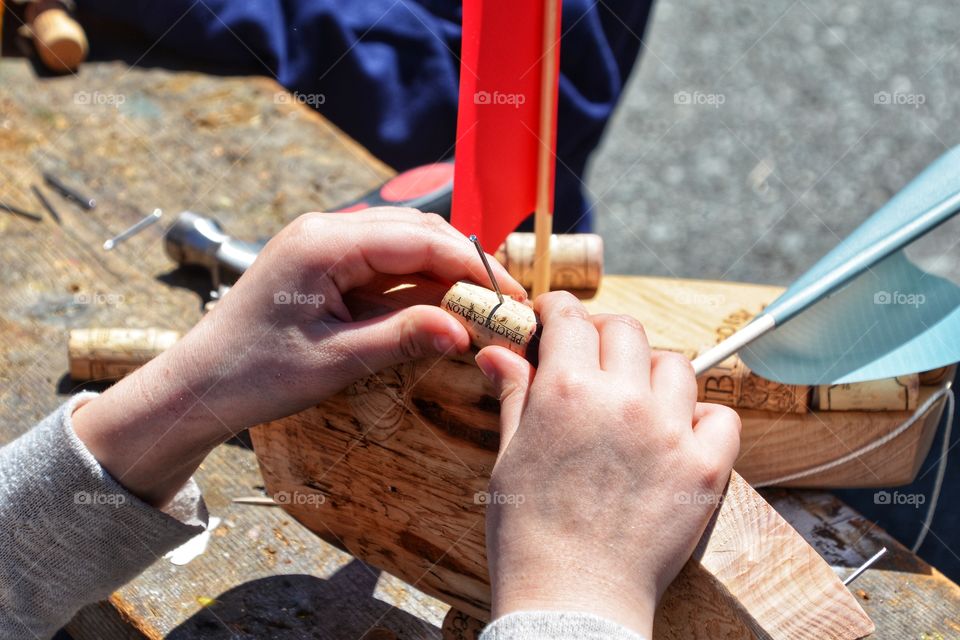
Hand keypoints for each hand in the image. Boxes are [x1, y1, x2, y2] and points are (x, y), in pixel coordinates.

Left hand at [72, 208, 523, 505]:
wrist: (199, 385)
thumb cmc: (254, 373)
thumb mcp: (335, 361)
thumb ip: (403, 336)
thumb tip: (465, 329)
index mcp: (324, 244)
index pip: (419, 240)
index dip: (472, 266)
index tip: (509, 296)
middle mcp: (325, 230)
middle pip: (417, 233)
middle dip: (465, 266)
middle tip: (504, 304)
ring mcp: (324, 243)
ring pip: (404, 245)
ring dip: (444, 273)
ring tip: (480, 307)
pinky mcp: (324, 263)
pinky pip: (384, 264)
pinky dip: (416, 284)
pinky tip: (440, 308)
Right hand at [475, 292, 740, 636]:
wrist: (571, 600)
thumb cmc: (529, 533)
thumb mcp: (509, 455)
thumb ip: (514, 394)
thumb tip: (497, 352)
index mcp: (566, 389)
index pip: (571, 316)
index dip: (559, 311)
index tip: (555, 320)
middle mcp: (622, 399)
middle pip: (626, 329)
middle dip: (603, 336)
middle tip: (591, 361)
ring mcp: (669, 431)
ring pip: (675, 364)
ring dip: (651, 373)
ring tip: (634, 401)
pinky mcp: (705, 467)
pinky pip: (719, 415)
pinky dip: (702, 417)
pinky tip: (676, 434)